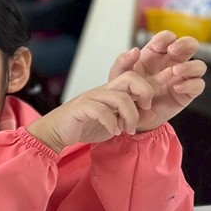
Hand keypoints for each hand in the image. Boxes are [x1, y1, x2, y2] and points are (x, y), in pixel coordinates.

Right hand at [27, 72, 155, 153]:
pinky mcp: (81, 107)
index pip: (133, 78)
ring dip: (130, 117)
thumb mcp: (115, 124)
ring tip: (127, 130)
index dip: (148, 87)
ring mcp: (91, 97)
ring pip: (120, 98)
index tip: (149, 107)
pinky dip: (112, 123)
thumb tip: (153, 114)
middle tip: (144, 109)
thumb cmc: (84, 126)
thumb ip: (132, 119)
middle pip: (130, 78)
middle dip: (145, 92)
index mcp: (112, 92)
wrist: (57, 133)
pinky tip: (113, 131)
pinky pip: (102, 111)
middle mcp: (103, 91)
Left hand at [108, 31, 206, 131]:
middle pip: (189, 45)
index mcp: (156, 54)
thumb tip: (135, 50)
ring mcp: (182, 77)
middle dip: (185, 44)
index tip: (157, 45)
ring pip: (199, 65)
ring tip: (175, 71)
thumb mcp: (118, 76)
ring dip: (190, 66)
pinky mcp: (187, 93)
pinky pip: (198, 85)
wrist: (130, 116)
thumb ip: (122, 62)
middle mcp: (172, 63)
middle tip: (173, 51)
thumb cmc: (126, 91)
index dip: (165, 38)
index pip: (167, 38)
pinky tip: (176, 87)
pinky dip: (190, 84)